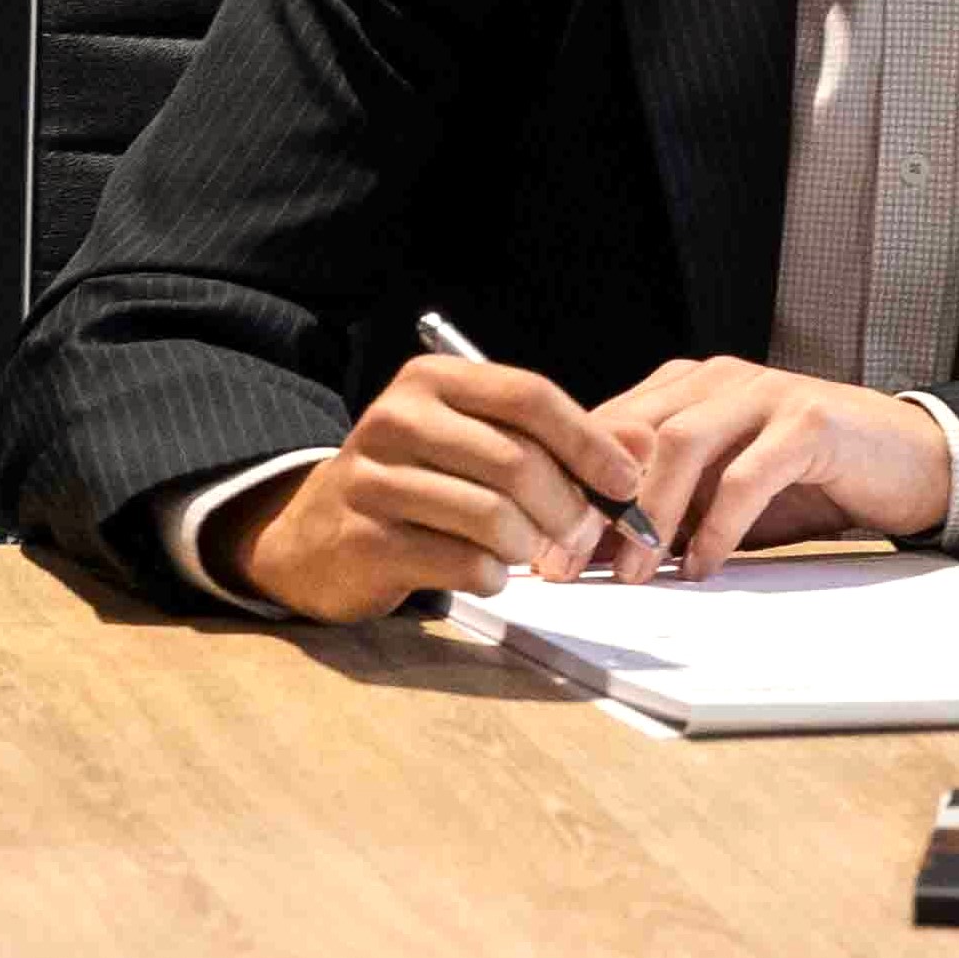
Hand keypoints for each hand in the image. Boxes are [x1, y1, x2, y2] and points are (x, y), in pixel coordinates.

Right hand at [228, 352, 655, 619]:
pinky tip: (489, 574)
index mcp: (431, 381)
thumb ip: (558, 441)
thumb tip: (645, 449)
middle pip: (516, 461)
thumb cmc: (417, 485)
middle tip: (588, 539)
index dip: (590, 441)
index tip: (628, 482)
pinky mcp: (366, 540)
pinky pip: (461, 562)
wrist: (313, 537)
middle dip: (569, 508)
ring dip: (532, 547)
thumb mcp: (479, 445)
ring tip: (535, 556)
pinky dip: (492, 576)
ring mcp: (374, 480)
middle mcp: (397, 418)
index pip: (529, 396)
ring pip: (492, 516)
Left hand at [595, 358, 950, 577]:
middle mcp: (719, 380)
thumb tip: (596, 555)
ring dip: (650, 513)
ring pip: (680, 444)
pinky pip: (748, 474)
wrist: (909, 464)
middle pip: (631, 432)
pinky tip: (704, 565)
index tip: (544, 549)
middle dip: (594, 503)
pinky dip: (718, 523)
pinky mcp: (808, 422)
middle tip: (568, 564)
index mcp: (687, 388)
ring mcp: (764, 395)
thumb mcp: (722, 500)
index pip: (608, 430)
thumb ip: (667, 513)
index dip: (570, 487)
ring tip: (635, 572)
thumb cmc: (810, 482)